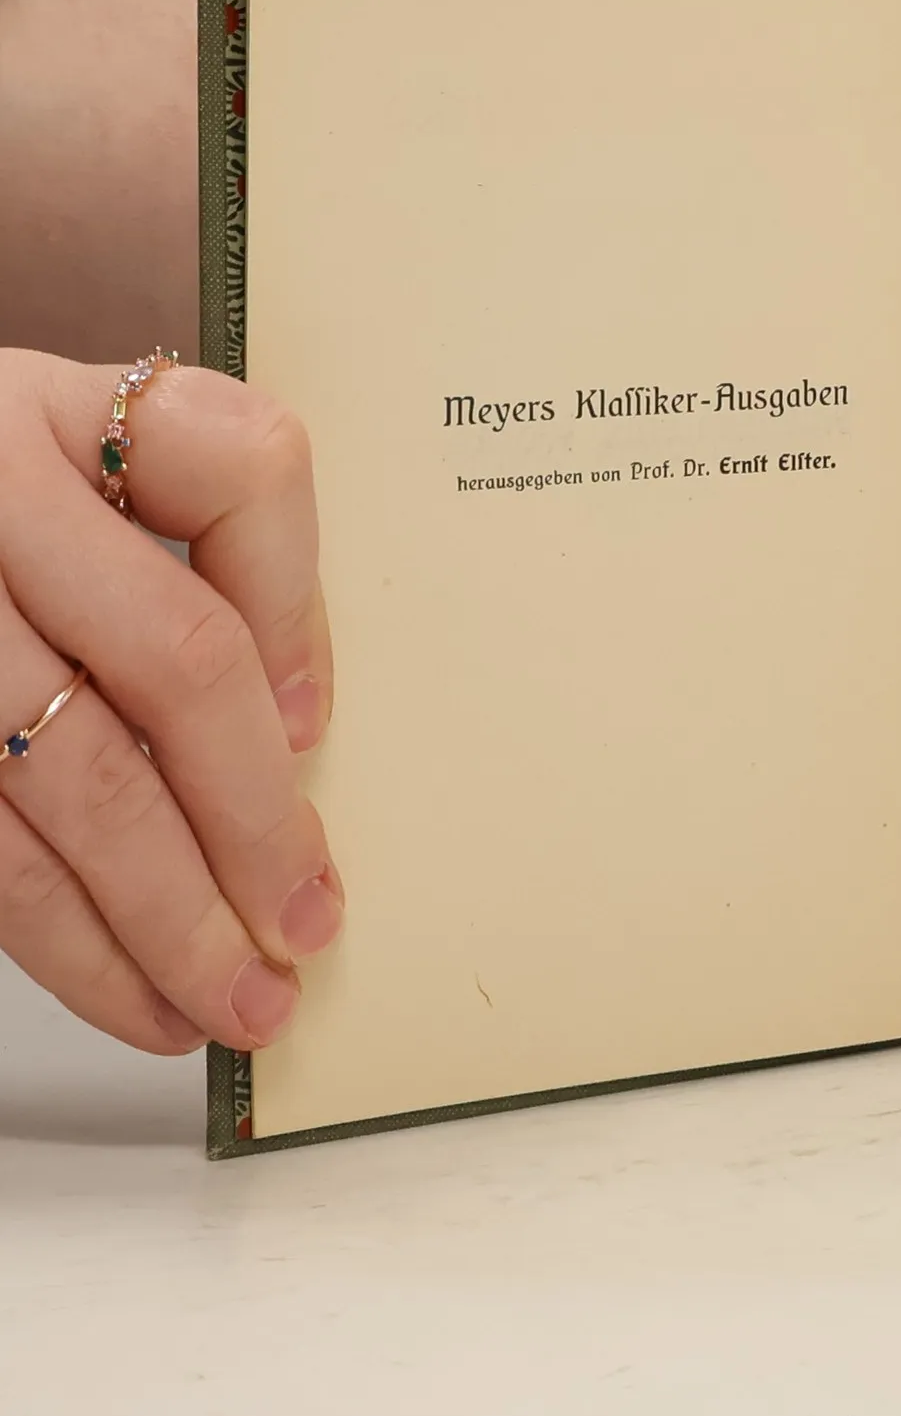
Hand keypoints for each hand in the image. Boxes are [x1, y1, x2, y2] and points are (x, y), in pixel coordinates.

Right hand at [0, 348, 338, 1052]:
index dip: (300, 605)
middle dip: (255, 817)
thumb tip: (296, 726)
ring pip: (72, 783)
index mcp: (69, 415)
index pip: (239, 470)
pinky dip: (68, 943)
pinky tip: (136, 992)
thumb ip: (194, 551)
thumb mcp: (85, 476)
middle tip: (309, 921)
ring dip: (168, 919)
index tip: (317, 726)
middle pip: (172, 661)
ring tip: (240, 1001)